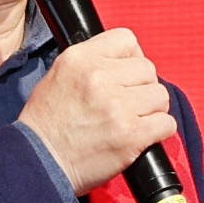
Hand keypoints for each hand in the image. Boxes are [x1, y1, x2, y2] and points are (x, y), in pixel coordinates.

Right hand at [20, 29, 174, 195]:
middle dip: (142, 87)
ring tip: (134, 121)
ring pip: (160, 95)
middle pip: (147, 69)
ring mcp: (117, 106)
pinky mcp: (130, 134)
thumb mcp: (58, 76)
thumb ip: (90, 64)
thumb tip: (123, 63)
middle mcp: (99, 77)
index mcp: (80, 58)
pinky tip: (143, 136)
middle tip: (129, 104)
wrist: (37, 163)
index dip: (132, 57)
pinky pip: (166, 123)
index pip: (126, 39)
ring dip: (152, 110)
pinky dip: (159, 131)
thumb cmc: (46, 125)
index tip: (128, 74)